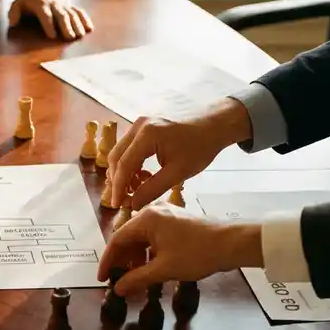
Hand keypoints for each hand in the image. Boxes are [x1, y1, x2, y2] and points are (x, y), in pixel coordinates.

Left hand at [8, 0, 92, 40]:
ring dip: (77, 25)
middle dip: (66, 26)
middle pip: (61, 15)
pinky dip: (85, 19)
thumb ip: (14, 13)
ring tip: (80, 35)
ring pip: (72, 14)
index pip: (45, 15)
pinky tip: (90, 28)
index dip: (48, 25)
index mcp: (41, 5)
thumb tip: (12, 23)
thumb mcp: (18, 2)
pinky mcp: (70, 4)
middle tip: (70, 38)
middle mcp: (54, 4)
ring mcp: (64, 4)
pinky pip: (79, 11)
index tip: (52, 36)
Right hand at [98, 205, 262, 295]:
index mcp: (146, 219)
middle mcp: (153, 212)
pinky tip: (150, 267)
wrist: (233, 243)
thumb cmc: (197, 254)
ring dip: (135, 258)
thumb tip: (118, 290)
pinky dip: (148, 252)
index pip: (116, 240)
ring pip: (141, 238)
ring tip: (135, 277)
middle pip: (128, 237)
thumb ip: (137, 279)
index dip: (107, 261)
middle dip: (122, 260)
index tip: (103, 279)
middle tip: (118, 280)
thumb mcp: (164, 269)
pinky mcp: (176, 221)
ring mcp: (165, 215)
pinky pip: (153, 236)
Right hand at [108, 97, 253, 208]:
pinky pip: (129, 148)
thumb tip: (133, 205)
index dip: (118, 187)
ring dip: (124, 173)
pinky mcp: (143, 127)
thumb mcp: (177, 173)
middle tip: (125, 199)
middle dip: (118, 180)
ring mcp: (139, 124)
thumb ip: (152, 189)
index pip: (123, 165)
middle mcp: (138, 126)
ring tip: (136, 189)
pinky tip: (142, 176)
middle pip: (116, 157)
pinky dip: (131, 164)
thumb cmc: (200, 148)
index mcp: (147, 135)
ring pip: (120, 152)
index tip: (117, 204)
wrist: (213, 126)